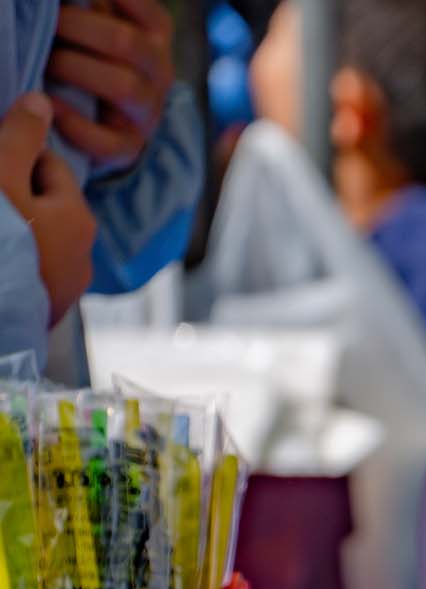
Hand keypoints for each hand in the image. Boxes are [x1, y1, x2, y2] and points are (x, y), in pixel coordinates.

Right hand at [0, 96, 93, 323]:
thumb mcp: (1, 174)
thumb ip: (20, 137)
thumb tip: (41, 101)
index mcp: (78, 219)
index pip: (50, 166)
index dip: (16, 157)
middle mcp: (82, 257)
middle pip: (44, 204)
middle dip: (15, 194)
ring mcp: (62, 290)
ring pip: (36, 240)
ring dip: (13, 229)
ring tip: (2, 235)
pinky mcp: (40, 314)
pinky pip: (28, 272)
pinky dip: (13, 262)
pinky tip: (3, 262)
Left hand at [47, 0, 175, 169]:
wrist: (106, 121)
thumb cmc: (94, 60)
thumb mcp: (101, 29)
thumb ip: (92, 9)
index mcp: (156, 38)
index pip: (150, 14)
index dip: (115, 0)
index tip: (80, 0)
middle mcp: (160, 74)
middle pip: (127, 43)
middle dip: (76, 28)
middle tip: (48, 25)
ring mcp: (148, 112)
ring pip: (123, 87)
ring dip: (75, 69)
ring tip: (46, 63)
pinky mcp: (129, 147)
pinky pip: (107, 140)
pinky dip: (73, 123)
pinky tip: (51, 105)